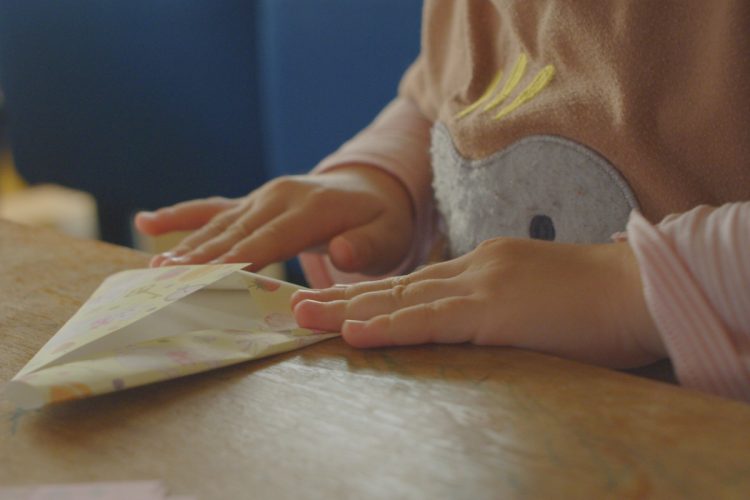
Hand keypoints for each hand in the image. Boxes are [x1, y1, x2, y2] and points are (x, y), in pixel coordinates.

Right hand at [134, 165, 413, 273]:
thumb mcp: (388, 236)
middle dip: (200, 259)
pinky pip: (213, 208)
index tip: (206, 278)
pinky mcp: (252, 202)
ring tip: (154, 271)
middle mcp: (280, 196)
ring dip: (186, 247)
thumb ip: (367, 247)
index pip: (270, 239)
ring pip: (219, 225)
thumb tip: (341, 253)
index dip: (238, 259)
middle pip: (235, 234)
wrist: (371, 190)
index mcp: (312, 208)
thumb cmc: (381, 222)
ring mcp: (262, 196)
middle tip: (164, 282)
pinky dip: (181, 216)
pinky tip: (147, 221)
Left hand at [292, 238, 665, 368]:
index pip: (416, 281)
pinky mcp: (495, 310)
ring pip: (402, 298)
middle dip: (341, 295)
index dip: (371, 291)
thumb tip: (476, 324)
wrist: (642, 286)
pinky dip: (389, 325)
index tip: (335, 300)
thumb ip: (499, 306)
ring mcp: (482, 285)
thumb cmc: (597, 300)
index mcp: (484, 265)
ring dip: (347, 309)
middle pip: (397, 284)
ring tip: (301, 316)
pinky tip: (355, 331)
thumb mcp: (536, 296)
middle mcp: (474, 267)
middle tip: (293, 302)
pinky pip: (431, 321)